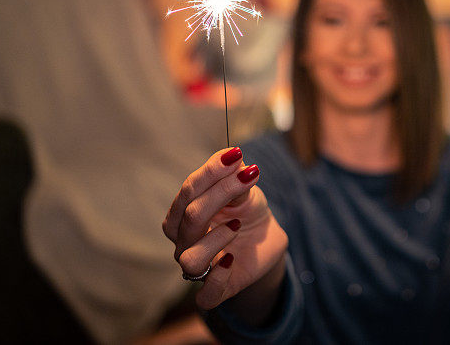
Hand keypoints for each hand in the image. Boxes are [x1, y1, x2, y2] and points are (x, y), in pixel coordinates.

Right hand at [163, 147, 288, 310]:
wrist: (265, 242)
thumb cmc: (247, 212)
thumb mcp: (246, 193)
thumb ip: (237, 179)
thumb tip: (235, 159)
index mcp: (184, 213)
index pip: (189, 190)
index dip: (211, 172)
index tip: (236, 155)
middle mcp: (185, 241)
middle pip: (190, 217)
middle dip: (219, 193)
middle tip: (248, 176)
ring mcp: (199, 268)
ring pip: (190, 258)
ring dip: (215, 239)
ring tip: (237, 225)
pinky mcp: (216, 292)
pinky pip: (206, 295)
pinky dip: (217, 278)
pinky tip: (232, 259)